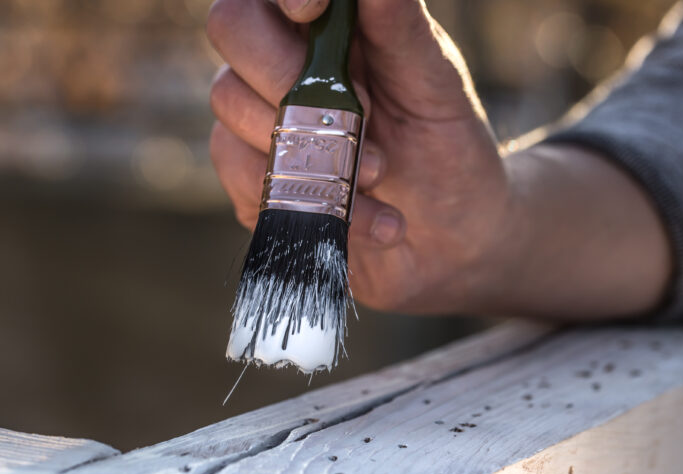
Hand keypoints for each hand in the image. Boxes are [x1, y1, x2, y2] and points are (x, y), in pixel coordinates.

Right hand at [208, 0, 671, 318]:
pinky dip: (312, 198)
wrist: (452, 241)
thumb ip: (402, 30)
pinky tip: (371, 217)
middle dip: (292, 74)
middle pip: (233, 28)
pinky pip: (243, 174)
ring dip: (309, 143)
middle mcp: (288, 62)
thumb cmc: (450, 152)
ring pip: (229, 101)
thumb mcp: (438, 88)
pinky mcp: (256, 181)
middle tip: (362, 115)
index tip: (309, 11)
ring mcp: (263, 119)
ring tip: (380, 172)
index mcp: (333, 26)